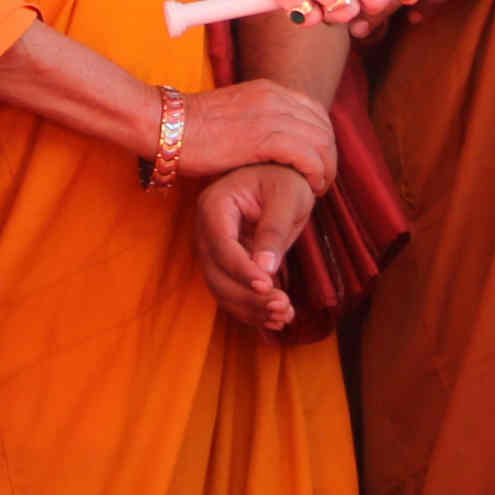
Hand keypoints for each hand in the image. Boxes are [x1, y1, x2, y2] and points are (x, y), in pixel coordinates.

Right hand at [173, 80, 337, 190]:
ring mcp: (271, 116)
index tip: (317, 162)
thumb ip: (256, 121)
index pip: (315, 111)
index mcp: (269, 90)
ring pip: (321, 142)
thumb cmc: (190, 128)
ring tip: (318, 188)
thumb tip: (270, 142)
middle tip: (322, 180)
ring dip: (326, 168)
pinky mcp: (264, 138)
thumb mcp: (233, 115)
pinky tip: (310, 188)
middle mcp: (275, 98)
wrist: (165, 125)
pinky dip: (316, 173)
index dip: (322, 139)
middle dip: (328, 155)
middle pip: (323, 126)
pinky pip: (308, 156)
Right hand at [188, 164, 316, 331]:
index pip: (222, 246)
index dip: (242, 270)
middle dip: (248, 297)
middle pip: (217, 274)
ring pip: (222, 289)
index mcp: (214, 205)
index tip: (267, 287)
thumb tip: (264, 269)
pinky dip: (252, 309)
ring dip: (251, 309)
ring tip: (285, 316)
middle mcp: (206, 230)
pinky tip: (279, 319)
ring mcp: (213, 249)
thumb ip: (274, 230)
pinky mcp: (226, 264)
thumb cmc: (285, 178)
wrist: (281, 176)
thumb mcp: (288, 197)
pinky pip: (232, 291)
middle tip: (283, 308)